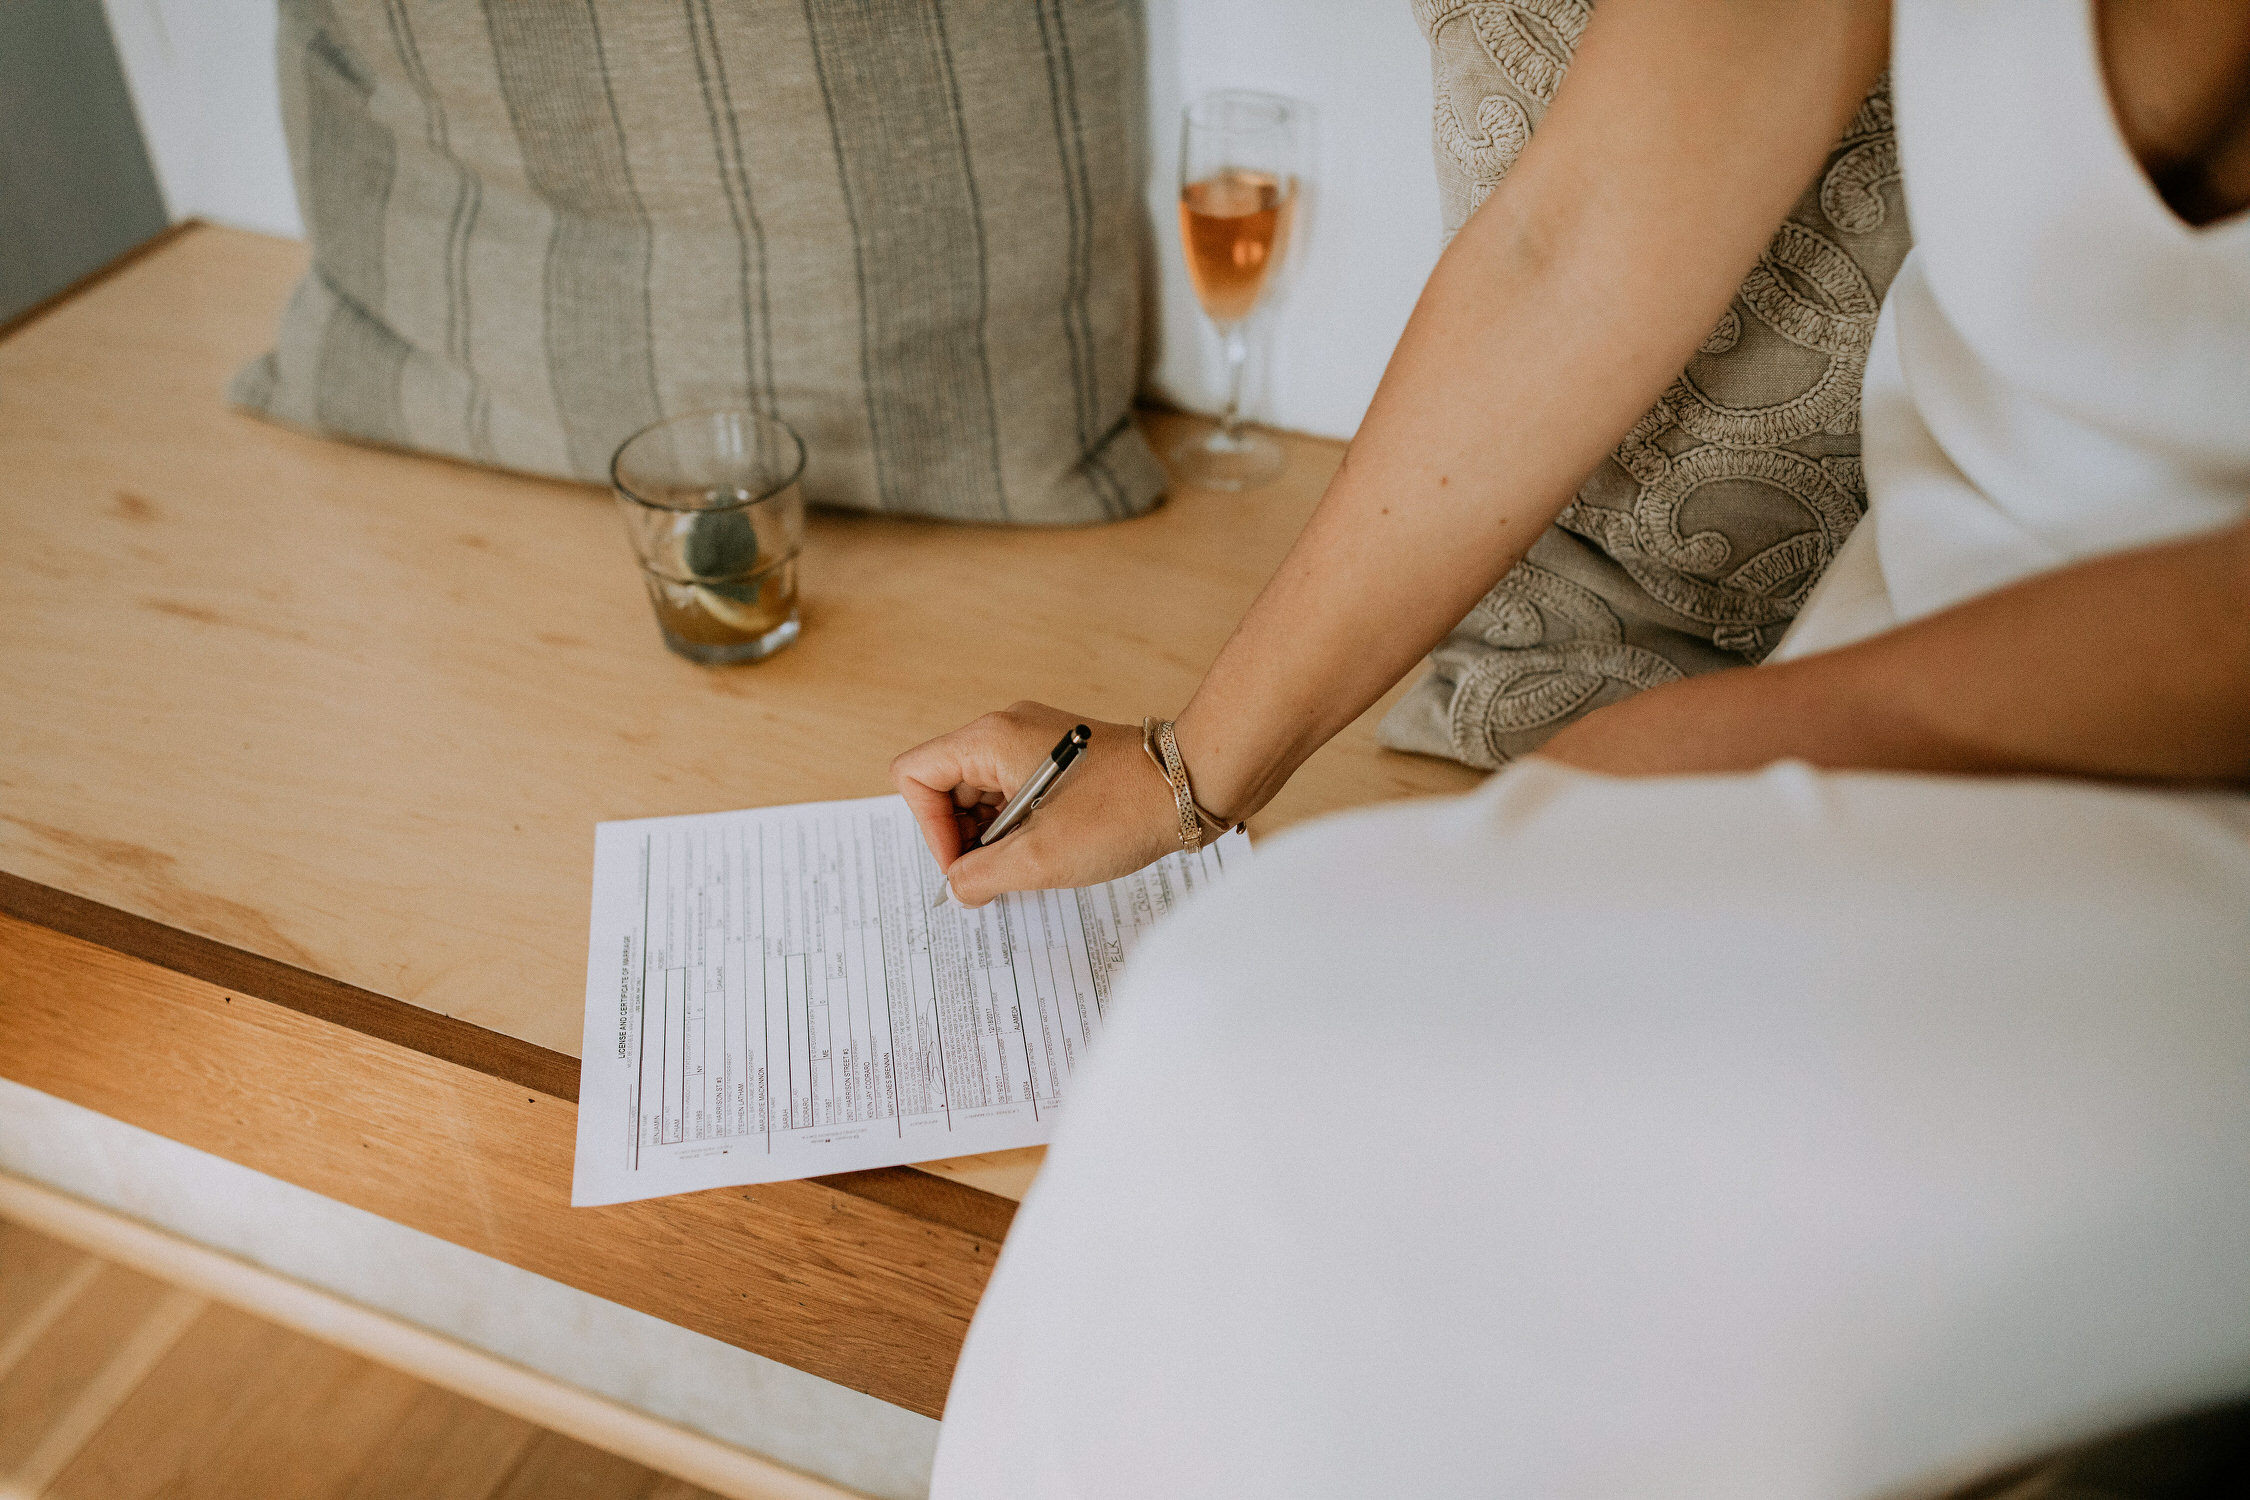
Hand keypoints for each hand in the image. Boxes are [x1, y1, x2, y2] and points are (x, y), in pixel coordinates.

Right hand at [890, 703, 1185, 906]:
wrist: (1192, 785)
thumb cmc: (1122, 811)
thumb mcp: (1039, 858)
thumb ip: (979, 876)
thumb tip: (956, 887)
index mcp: (989, 739)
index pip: (915, 775)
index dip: (930, 829)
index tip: (967, 865)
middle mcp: (1005, 731)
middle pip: (946, 787)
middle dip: (965, 838)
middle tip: (1003, 872)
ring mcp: (1033, 743)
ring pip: (981, 796)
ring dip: (996, 837)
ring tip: (1035, 860)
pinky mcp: (1058, 760)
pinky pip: (1015, 795)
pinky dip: (1022, 828)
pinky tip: (1052, 849)